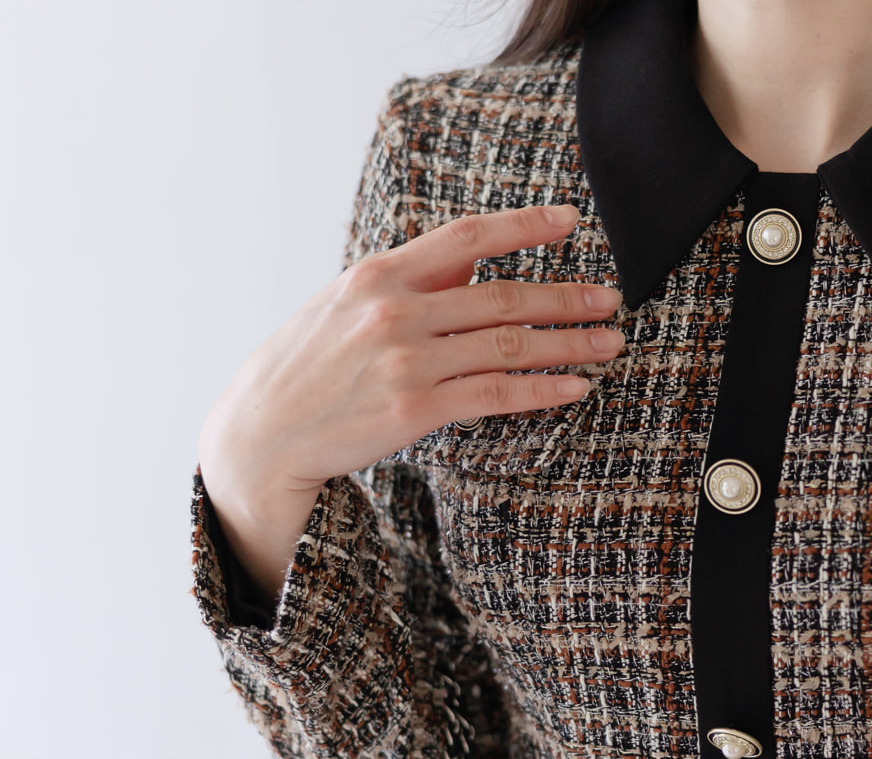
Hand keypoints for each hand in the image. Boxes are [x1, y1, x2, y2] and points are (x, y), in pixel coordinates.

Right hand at [198, 203, 622, 523]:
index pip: (467, 236)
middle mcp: (394, 309)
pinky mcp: (412, 408)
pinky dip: (541, 390)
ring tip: (608, 344)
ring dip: (568, 344)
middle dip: (567, 297)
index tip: (571, 221)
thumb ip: (409, 281)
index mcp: (379, 273)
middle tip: (611, 300)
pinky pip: (494, 393)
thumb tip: (471, 262)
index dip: (524, 226)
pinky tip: (574, 387)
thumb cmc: (307, 365)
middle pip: (503, 296)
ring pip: (508, 345)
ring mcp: (405, 359)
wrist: (260, 432)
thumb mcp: (345, 304)